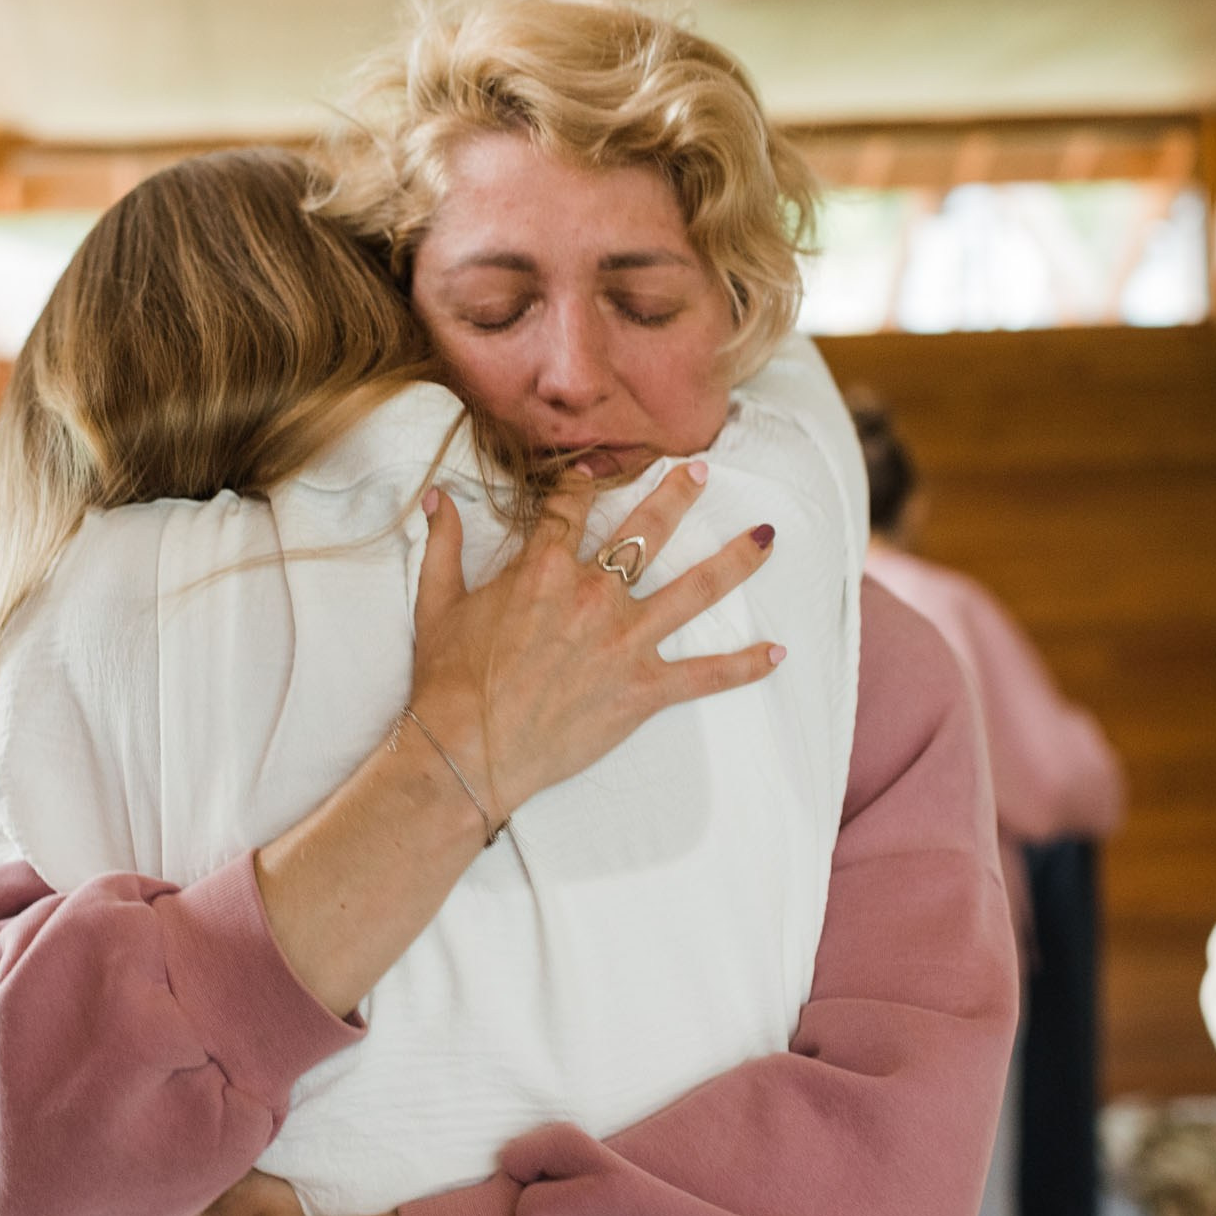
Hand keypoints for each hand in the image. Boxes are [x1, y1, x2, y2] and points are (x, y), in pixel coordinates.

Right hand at [410, 461, 781, 817]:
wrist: (468, 746)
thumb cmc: (450, 679)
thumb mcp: (436, 603)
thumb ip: (442, 545)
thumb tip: (437, 499)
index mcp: (544, 568)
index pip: (571, 507)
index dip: (584, 483)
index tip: (599, 469)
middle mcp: (594, 594)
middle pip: (648, 531)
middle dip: (679, 496)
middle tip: (703, 472)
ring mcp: (624, 641)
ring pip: (694, 591)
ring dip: (735, 561)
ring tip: (767, 538)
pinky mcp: (642, 690)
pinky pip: (704, 675)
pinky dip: (745, 667)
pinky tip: (778, 653)